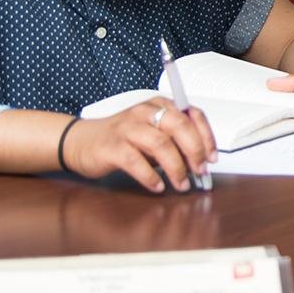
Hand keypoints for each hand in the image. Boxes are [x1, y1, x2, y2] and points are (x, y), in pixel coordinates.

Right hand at [60, 98, 215, 193]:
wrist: (81, 141)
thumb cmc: (121, 139)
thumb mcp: (152, 134)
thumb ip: (175, 142)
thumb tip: (200, 162)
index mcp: (158, 106)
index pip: (191, 115)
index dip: (206, 137)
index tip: (212, 158)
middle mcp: (144, 112)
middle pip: (179, 126)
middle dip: (194, 151)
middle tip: (200, 171)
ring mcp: (127, 129)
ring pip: (160, 144)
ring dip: (176, 168)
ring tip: (181, 184)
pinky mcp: (112, 147)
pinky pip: (136, 162)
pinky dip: (151, 177)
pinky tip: (157, 186)